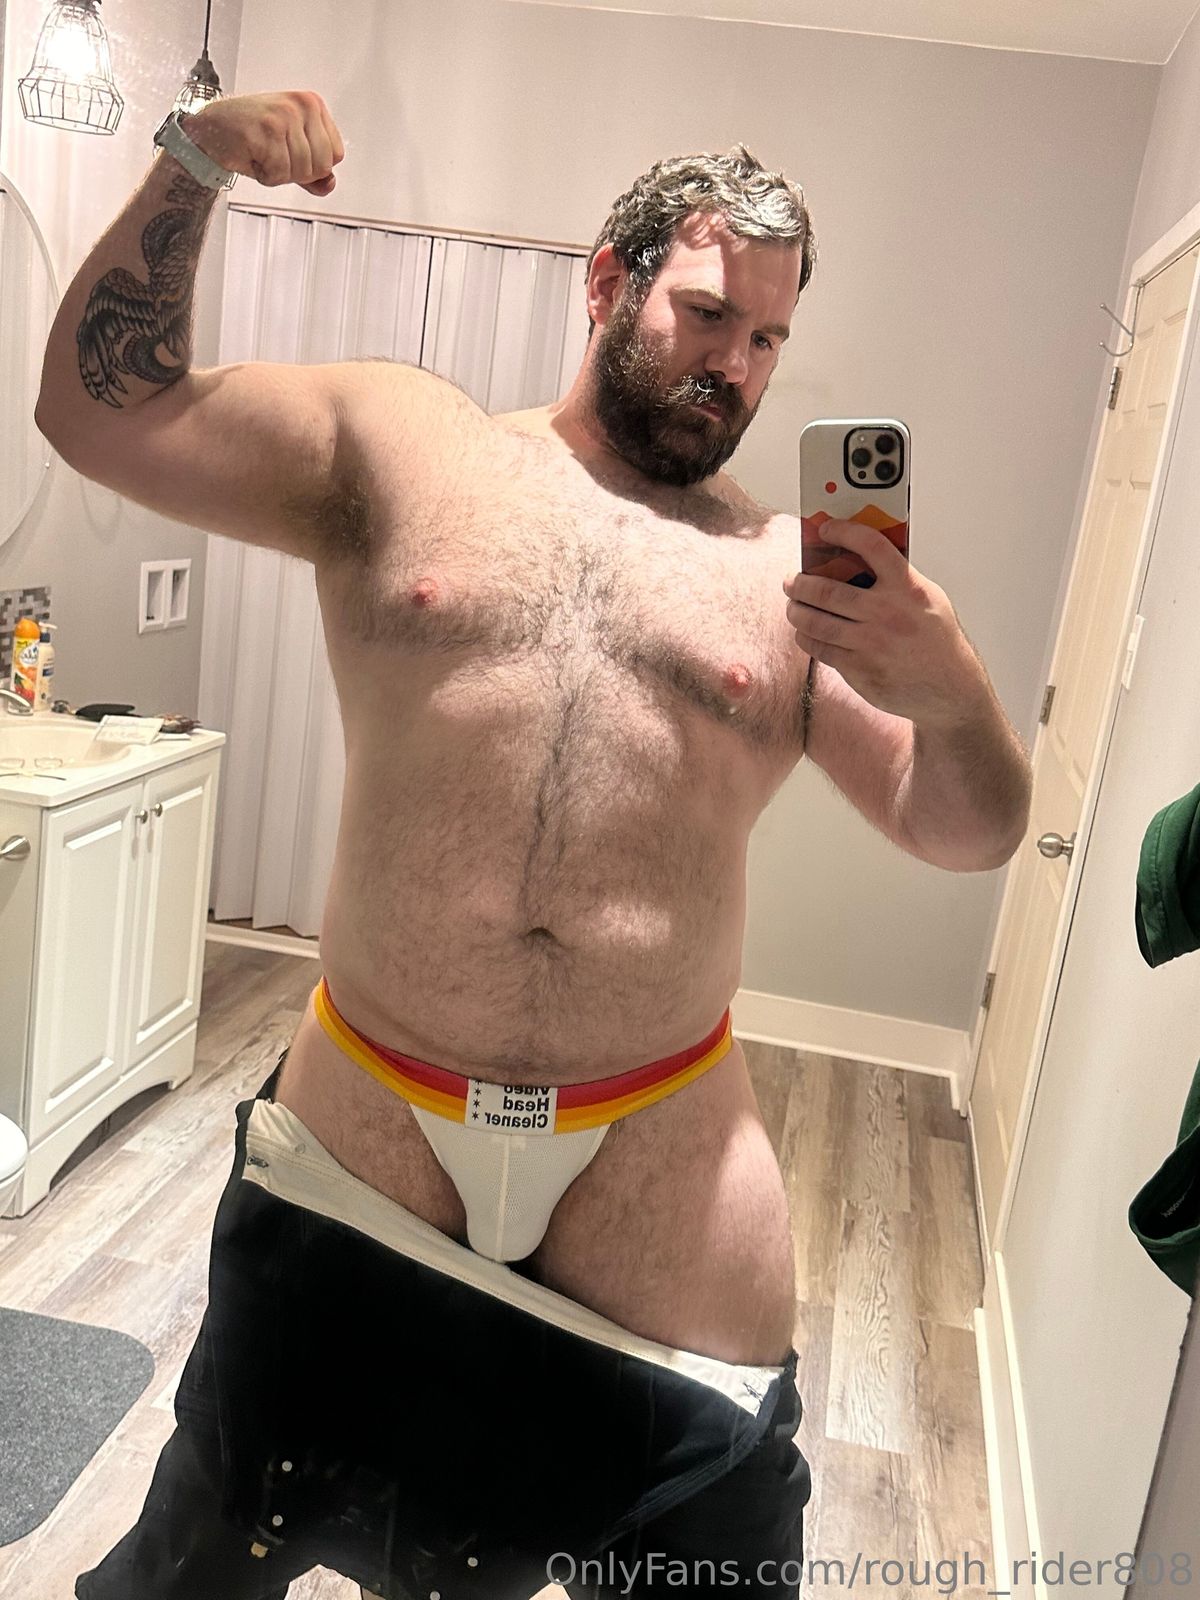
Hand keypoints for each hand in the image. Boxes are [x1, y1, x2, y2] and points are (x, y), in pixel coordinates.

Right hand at [183, 91, 344, 195]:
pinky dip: (265, 176)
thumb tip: (330, 184)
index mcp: (312, 104)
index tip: (290, 152)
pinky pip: (280, 174)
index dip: (313, 166)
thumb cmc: (250, 137)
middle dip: (297, 173)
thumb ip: (315, 170)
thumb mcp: (291, 151)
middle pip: (322, 166)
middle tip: (274, 155)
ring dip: (279, 175)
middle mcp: (301, 105)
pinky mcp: (266, 130)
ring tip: (262, 154)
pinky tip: (253, 157)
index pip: (336, 155)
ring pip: (302, 172)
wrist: (211, 131)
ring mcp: (284, 116)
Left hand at [782, 519, 982, 727]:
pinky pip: (822, 650)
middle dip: (800, 584)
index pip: (871, 546)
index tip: (825, 529)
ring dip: (797, 612)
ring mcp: (872, 644)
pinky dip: (808, 639)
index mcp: (907, 587)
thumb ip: (898, 579)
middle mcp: (887, 613)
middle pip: (827, 591)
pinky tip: (804, 633)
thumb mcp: (928, 598)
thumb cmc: (937, 639)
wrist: (950, 688)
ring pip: (818, 623)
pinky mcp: (860, 671)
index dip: (843, 531)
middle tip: (791, 581)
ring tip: (792, 607)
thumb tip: (856, 559)